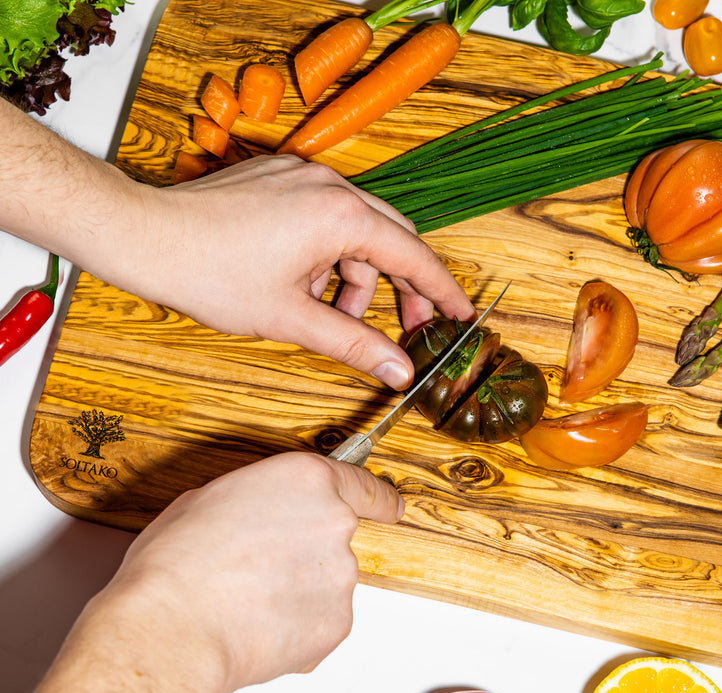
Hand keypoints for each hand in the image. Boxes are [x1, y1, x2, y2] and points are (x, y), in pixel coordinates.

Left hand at [1, 100, 473, 389]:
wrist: (145, 237)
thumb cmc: (210, 274)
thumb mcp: (292, 317)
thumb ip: (354, 344)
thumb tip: (398, 371)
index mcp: (340, 215)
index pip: (413, 255)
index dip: (441, 290)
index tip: (461, 313)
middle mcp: (328, 185)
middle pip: (390, 238)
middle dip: (400, 286)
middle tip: (407, 327)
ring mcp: (302, 177)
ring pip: (354, 232)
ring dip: (353, 275)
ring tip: (326, 313)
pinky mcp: (280, 179)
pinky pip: (323, 218)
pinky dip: (326, 255)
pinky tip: (302, 283)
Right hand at [105, 452, 402, 692]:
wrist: (173, 627)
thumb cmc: (178, 563)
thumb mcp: (210, 498)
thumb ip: (259, 499)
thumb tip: (263, 516)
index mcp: (307, 480)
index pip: (361, 485)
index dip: (379, 499)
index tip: (392, 507)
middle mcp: (335, 522)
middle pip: (335, 538)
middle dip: (304, 554)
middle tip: (255, 570)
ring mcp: (341, 575)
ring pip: (327, 582)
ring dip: (298, 591)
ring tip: (246, 601)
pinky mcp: (338, 623)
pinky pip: (322, 620)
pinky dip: (297, 626)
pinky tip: (257, 626)